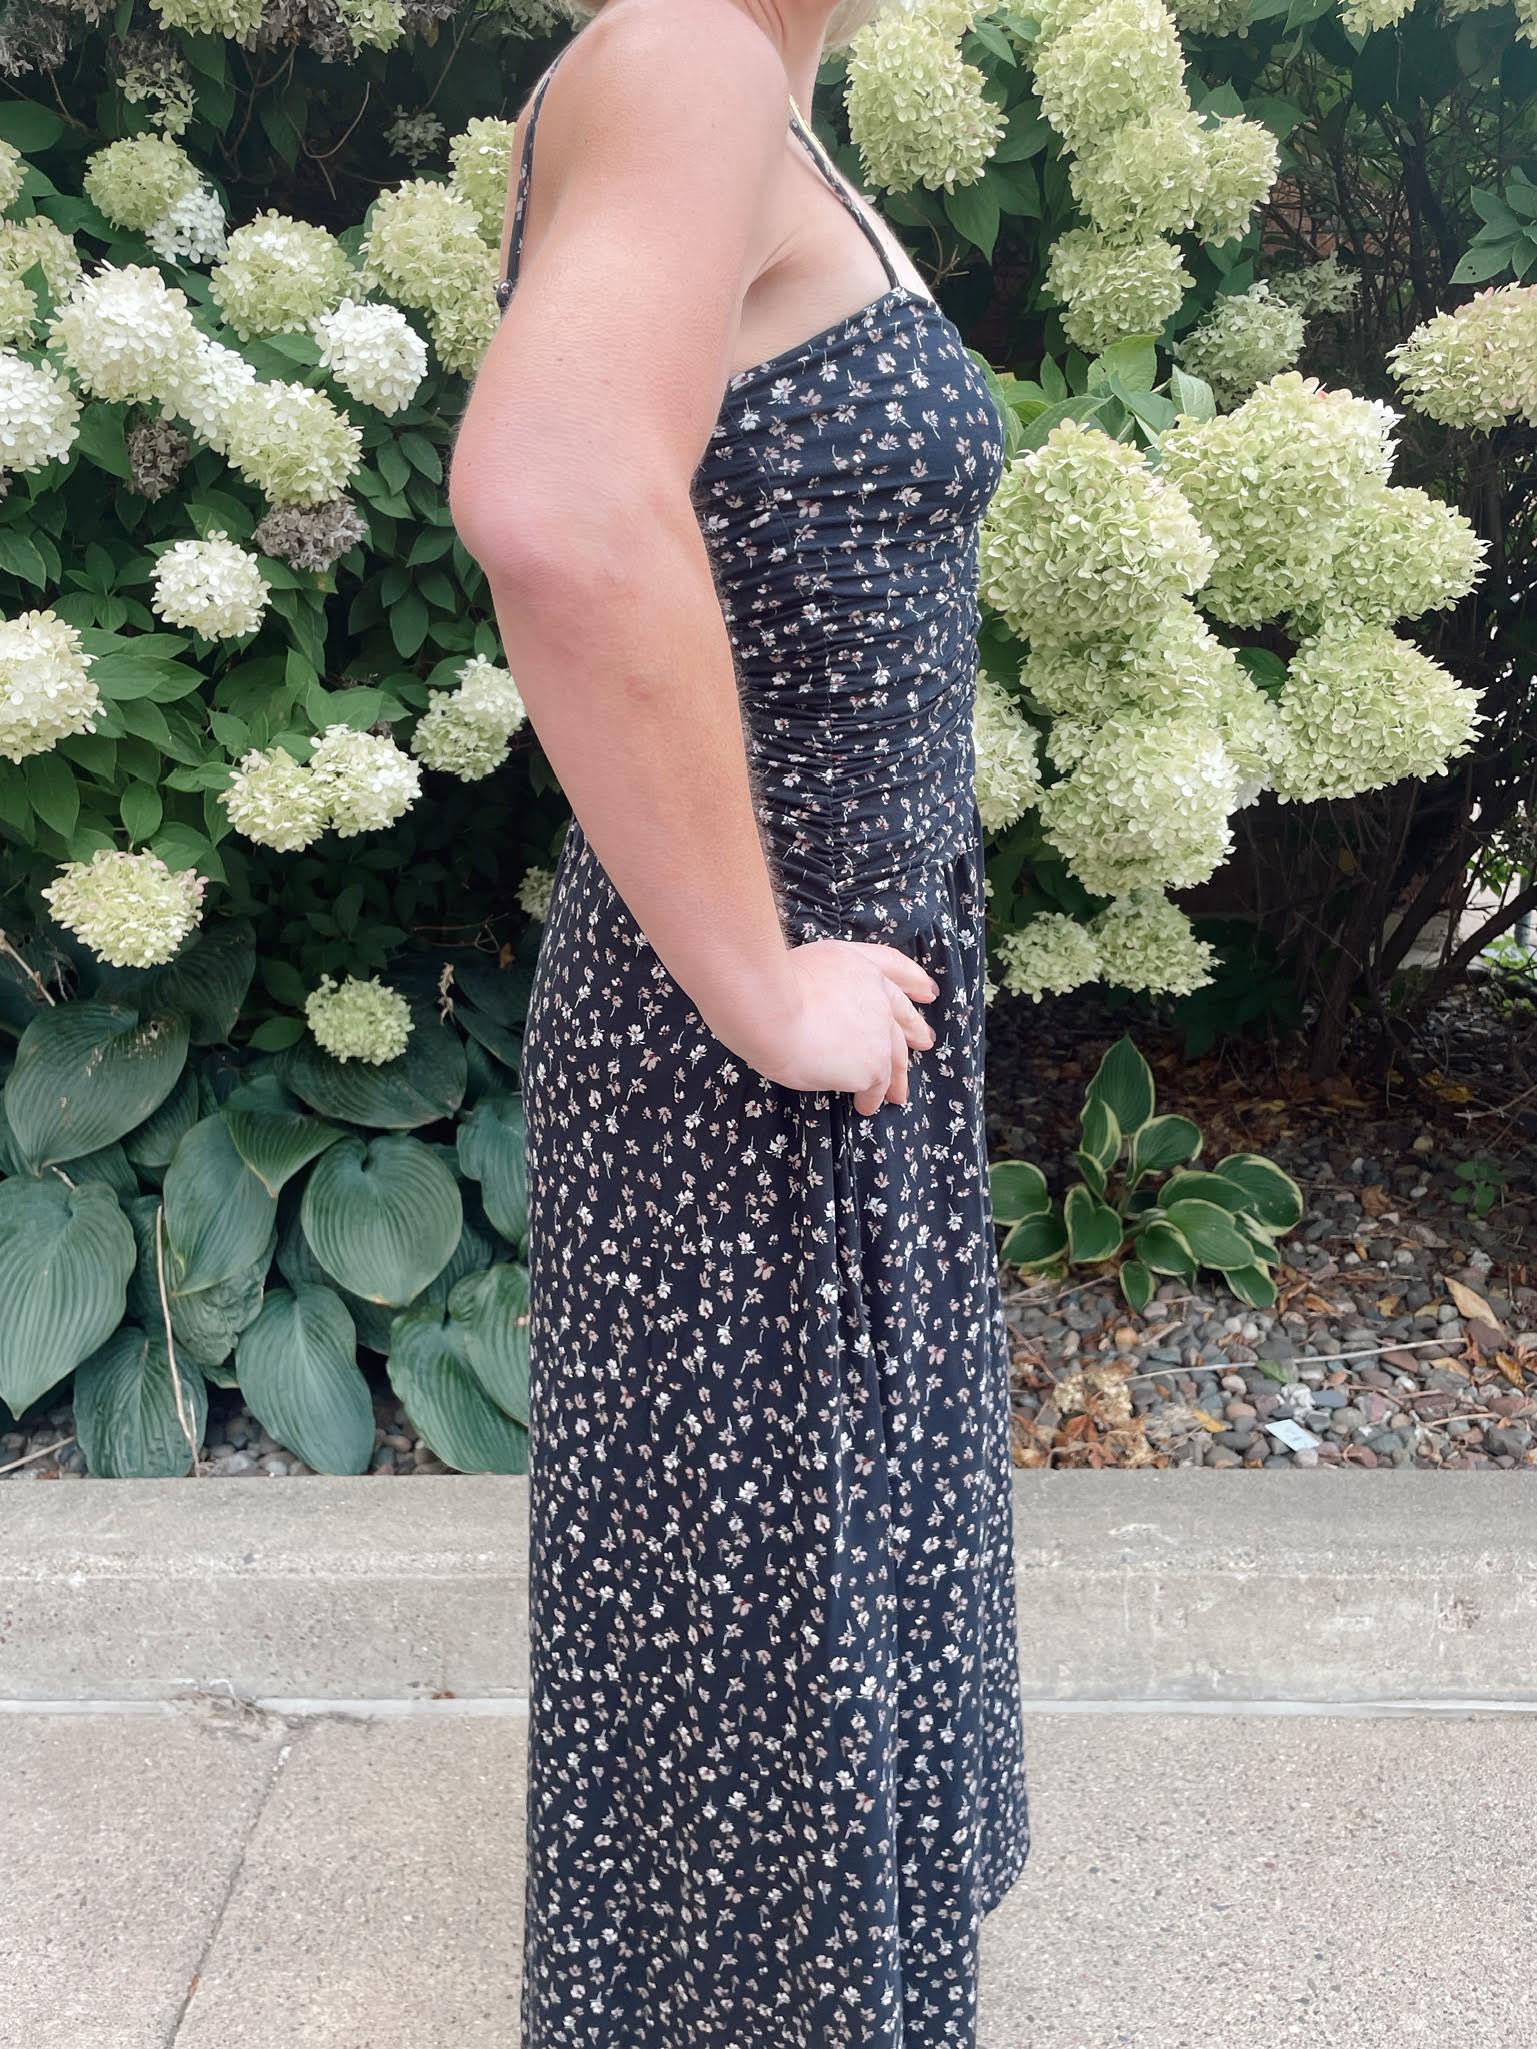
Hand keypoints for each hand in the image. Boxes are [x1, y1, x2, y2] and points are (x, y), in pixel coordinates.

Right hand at [734, 939, 940, 1114]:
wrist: (770, 1007)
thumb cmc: (768, 986)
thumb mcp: (801, 966)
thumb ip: (825, 982)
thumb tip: (823, 1005)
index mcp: (857, 965)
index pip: (894, 968)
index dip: (913, 980)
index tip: (927, 992)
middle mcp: (876, 994)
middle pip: (902, 1016)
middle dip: (914, 1030)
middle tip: (925, 1042)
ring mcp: (879, 1031)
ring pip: (895, 1056)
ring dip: (897, 1077)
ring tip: (897, 1094)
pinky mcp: (873, 1064)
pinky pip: (876, 1086)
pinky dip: (871, 1098)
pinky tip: (866, 1106)